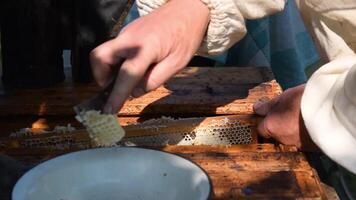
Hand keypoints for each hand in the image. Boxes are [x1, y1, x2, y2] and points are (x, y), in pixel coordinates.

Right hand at [90, 0, 209, 113]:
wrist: (187, 9)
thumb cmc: (186, 36)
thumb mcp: (177, 64)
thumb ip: (155, 80)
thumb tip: (134, 92)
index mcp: (145, 48)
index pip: (125, 76)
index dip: (116, 95)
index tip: (109, 110)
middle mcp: (130, 39)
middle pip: (99, 57)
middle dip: (100, 76)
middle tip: (114, 86)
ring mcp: (126, 33)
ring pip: (103, 52)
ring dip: (108, 69)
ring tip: (125, 77)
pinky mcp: (126, 31)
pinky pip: (113, 49)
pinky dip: (116, 61)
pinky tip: (132, 66)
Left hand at [253, 84, 317, 150]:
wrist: (331, 109)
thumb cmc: (304, 100)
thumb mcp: (283, 98)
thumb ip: (268, 106)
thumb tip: (256, 109)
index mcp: (271, 127)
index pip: (262, 129)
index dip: (266, 121)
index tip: (272, 114)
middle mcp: (282, 139)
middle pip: (276, 134)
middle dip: (280, 126)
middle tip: (290, 113)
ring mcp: (297, 145)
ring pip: (290, 138)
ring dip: (293, 131)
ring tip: (302, 118)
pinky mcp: (311, 148)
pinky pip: (304, 142)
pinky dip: (305, 135)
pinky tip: (311, 125)